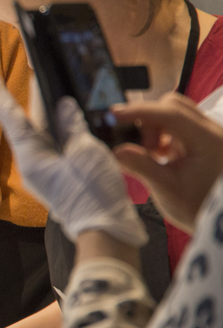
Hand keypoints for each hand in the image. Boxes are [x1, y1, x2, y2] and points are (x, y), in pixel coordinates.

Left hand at [0, 68, 146, 246]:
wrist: (106, 233)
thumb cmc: (94, 195)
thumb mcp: (86, 154)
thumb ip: (73, 127)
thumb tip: (67, 108)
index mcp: (32, 157)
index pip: (11, 117)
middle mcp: (34, 161)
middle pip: (31, 120)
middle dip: (35, 94)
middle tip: (35, 63)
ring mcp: (49, 168)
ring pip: (48, 130)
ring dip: (52, 107)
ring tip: (55, 79)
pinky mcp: (64, 173)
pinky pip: (62, 142)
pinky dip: (67, 125)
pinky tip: (76, 110)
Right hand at [112, 94, 222, 231]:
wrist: (218, 221)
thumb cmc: (198, 207)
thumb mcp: (166, 188)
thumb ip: (141, 166)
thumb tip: (116, 151)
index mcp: (207, 140)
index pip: (171, 113)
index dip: (140, 111)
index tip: (115, 115)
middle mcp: (210, 132)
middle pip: (172, 106)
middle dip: (149, 122)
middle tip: (144, 149)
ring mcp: (206, 135)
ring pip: (174, 114)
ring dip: (155, 129)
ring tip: (151, 154)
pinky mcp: (200, 142)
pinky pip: (176, 126)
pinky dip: (161, 135)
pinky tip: (159, 155)